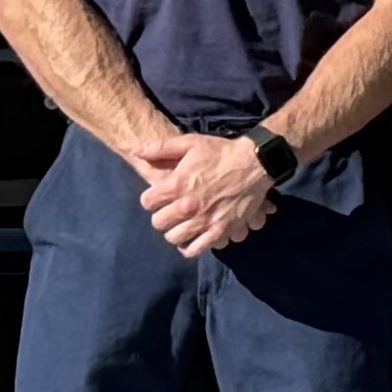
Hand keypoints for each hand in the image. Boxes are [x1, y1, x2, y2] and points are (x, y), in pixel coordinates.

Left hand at [140, 128, 280, 255]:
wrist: (254, 163)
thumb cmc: (221, 151)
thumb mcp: (190, 142)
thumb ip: (160, 148)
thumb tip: (137, 151)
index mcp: (177, 185)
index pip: (147, 203)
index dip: (151, 198)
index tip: (159, 196)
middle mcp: (188, 206)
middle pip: (158, 223)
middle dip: (161, 216)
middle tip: (170, 211)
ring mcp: (204, 220)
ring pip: (174, 238)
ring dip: (174, 232)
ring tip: (181, 224)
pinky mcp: (220, 230)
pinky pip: (196, 249)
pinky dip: (190, 248)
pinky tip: (191, 239)